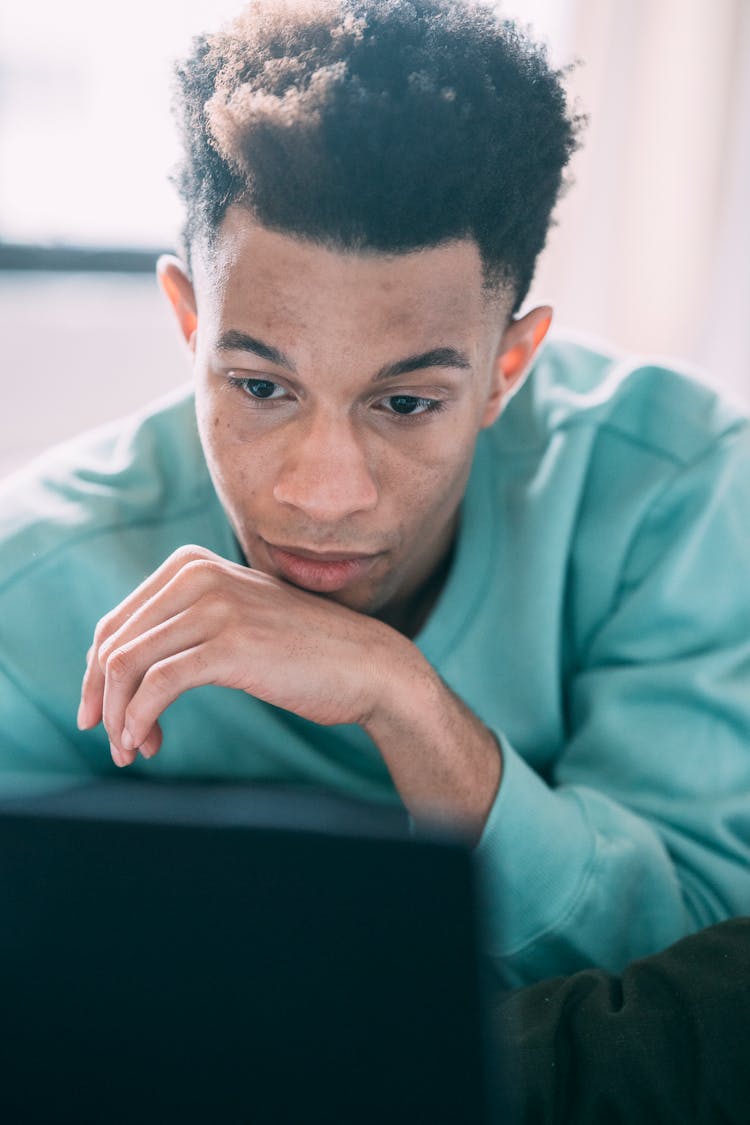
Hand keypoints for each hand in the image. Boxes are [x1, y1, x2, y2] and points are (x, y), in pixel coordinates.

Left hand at [78, 544, 396, 766]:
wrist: (368, 666)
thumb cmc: (302, 651)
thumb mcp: (236, 618)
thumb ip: (185, 623)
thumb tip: (114, 668)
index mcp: (191, 564)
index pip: (116, 623)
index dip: (98, 675)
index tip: (102, 715)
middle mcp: (197, 575)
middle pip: (113, 644)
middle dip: (102, 699)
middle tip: (113, 741)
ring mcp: (214, 607)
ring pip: (127, 665)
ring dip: (118, 717)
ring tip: (131, 750)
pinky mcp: (230, 645)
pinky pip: (158, 685)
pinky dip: (139, 719)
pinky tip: (146, 742)